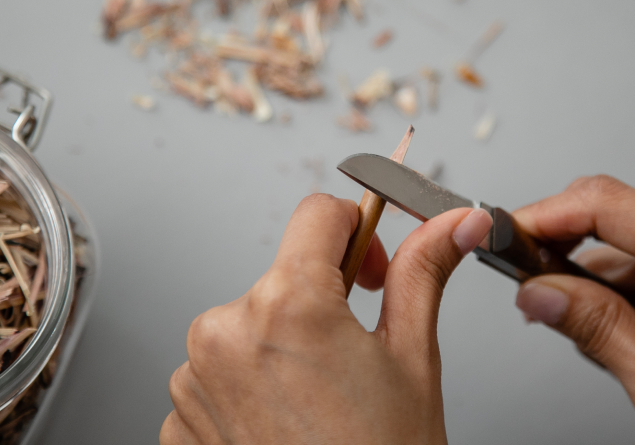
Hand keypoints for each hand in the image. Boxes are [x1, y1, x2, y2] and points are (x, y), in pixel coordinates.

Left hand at [160, 194, 491, 444]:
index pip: (317, 214)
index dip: (356, 230)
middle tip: (354, 350)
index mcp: (287, 304)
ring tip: (320, 397)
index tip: (370, 265)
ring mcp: (193, 378)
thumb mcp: (412, 359)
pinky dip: (252, 386)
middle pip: (284, 275)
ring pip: (250, 323)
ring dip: (284, 343)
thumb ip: (424, 273)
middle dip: (322, 298)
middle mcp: (225, 332)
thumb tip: (455, 224)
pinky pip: (219, 373)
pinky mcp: (180, 417)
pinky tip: (285, 421)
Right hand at [512, 176, 634, 444]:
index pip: (606, 204)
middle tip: (533, 290)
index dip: (545, 215)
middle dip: (563, 253)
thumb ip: (597, 331)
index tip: (506, 235)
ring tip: (595, 335)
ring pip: (621, 242)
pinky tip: (622, 331)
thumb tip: (538, 293)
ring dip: (592, 282)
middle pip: (610, 214)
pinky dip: (618, 291)